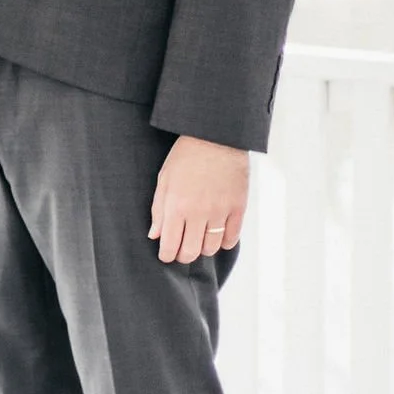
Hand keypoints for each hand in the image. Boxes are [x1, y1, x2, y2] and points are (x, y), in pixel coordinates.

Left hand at [150, 135, 247, 263]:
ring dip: (203, 249)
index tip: (166, 255)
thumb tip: (155, 235)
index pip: (170, 245)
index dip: (167, 255)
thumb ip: (159, 210)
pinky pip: (232, 238)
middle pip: (191, 252)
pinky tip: (217, 236)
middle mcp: (198, 213)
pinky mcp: (238, 207)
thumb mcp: (164, 179)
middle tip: (182, 251)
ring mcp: (220, 211)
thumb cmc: (186, 156)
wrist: (215, 137)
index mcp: (176, 206)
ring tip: (199, 241)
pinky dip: (224, 242)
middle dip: (184, 256)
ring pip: (212, 248)